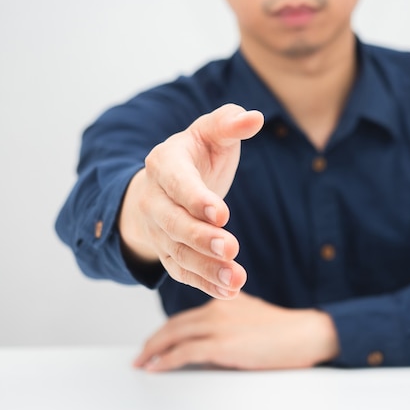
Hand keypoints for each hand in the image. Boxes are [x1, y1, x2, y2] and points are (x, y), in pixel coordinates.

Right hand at [118, 104, 263, 298]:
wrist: (166, 182)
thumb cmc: (197, 153)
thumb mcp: (211, 131)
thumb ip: (230, 123)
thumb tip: (255, 118)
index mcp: (164, 163)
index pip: (177, 183)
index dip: (197, 199)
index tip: (223, 214)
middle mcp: (154, 198)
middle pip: (173, 223)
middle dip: (201, 238)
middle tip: (232, 248)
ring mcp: (158, 228)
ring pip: (177, 252)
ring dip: (206, 268)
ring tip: (236, 280)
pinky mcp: (167, 251)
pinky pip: (181, 271)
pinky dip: (203, 283)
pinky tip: (229, 291)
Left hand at [133, 293, 339, 370]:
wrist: (303, 334)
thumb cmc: (284, 329)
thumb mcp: (252, 314)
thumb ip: (231, 318)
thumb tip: (215, 336)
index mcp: (223, 301)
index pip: (186, 316)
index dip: (167, 331)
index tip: (156, 342)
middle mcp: (216, 309)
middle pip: (174, 325)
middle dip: (154, 341)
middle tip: (141, 355)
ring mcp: (218, 325)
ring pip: (174, 336)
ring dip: (153, 351)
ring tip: (143, 363)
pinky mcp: (221, 344)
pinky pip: (183, 352)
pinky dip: (165, 361)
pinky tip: (156, 368)